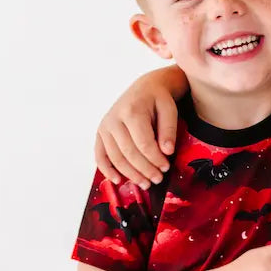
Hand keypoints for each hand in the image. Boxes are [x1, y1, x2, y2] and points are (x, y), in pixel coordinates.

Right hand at [95, 69, 180, 187]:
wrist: (144, 87)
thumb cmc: (158, 99)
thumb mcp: (169, 110)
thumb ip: (168, 130)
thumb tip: (167, 151)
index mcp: (132, 111)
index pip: (144, 144)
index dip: (155, 159)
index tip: (166, 167)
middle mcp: (114, 120)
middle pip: (129, 153)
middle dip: (145, 170)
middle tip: (158, 179)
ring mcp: (105, 127)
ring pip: (115, 157)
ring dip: (130, 174)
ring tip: (145, 183)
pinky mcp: (100, 133)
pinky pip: (100, 155)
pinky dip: (107, 170)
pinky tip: (118, 180)